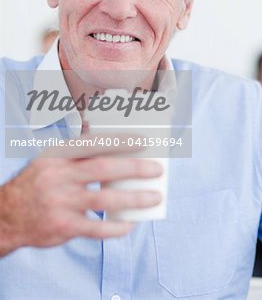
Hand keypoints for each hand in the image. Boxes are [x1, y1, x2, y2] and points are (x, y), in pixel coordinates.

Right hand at [0, 137, 162, 255]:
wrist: (8, 215)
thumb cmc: (38, 182)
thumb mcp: (51, 158)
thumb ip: (75, 145)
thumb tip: (93, 122)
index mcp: (58, 155)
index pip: (93, 144)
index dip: (120, 141)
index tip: (144, 141)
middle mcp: (58, 176)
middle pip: (103, 169)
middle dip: (134, 168)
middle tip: (157, 169)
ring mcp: (60, 202)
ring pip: (103, 200)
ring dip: (133, 199)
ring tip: (154, 196)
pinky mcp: (63, 226)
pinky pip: (95, 228)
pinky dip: (116, 227)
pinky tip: (131, 223)